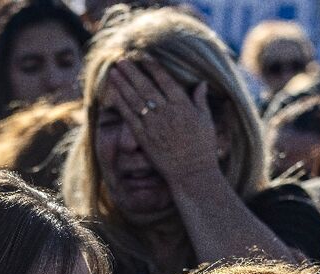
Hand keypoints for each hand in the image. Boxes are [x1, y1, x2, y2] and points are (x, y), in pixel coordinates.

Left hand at [108, 59, 221, 185]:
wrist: (193, 173)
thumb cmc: (203, 148)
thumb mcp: (206, 121)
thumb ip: (201, 100)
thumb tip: (201, 83)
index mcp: (183, 104)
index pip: (164, 79)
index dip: (151, 66)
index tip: (142, 56)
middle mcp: (166, 111)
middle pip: (145, 86)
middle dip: (132, 71)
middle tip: (121, 60)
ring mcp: (154, 124)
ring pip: (134, 99)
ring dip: (123, 84)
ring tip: (113, 72)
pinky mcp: (144, 138)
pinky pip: (129, 117)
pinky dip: (120, 104)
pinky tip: (113, 94)